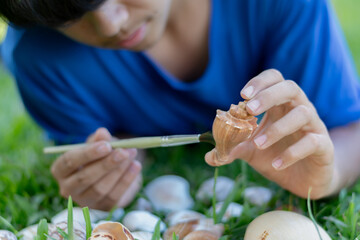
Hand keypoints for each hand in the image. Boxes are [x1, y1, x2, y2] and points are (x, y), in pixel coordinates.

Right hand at [51, 127, 141, 209]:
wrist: (114, 170)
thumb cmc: (101, 154)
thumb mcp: (99, 143)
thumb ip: (99, 139)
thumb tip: (102, 133)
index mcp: (61, 170)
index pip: (69, 162)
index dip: (88, 153)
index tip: (106, 145)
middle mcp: (68, 188)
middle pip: (84, 178)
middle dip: (106, 164)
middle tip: (123, 152)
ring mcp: (85, 201)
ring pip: (100, 189)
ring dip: (118, 171)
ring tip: (131, 155)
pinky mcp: (102, 208)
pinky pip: (114, 196)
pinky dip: (127, 180)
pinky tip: (136, 166)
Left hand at [205, 69, 334, 198]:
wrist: (303, 179)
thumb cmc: (276, 155)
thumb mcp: (250, 151)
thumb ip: (232, 150)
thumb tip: (208, 156)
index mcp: (280, 105)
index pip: (274, 80)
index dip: (260, 82)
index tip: (242, 94)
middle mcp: (298, 109)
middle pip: (290, 88)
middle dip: (269, 95)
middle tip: (250, 109)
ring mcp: (313, 126)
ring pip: (302, 113)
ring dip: (277, 128)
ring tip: (258, 144)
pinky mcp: (323, 146)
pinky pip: (312, 142)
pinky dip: (293, 152)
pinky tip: (276, 163)